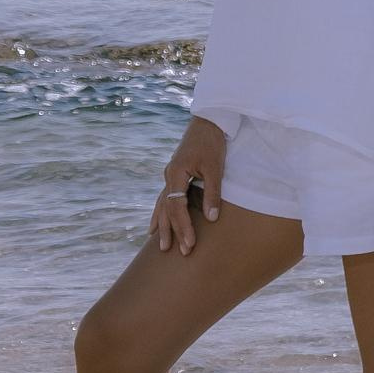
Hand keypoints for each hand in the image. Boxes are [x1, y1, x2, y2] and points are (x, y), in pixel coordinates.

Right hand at [151, 118, 227, 255]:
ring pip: (162, 204)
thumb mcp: (216, 167)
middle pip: (167, 209)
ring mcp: (170, 174)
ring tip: (159, 244)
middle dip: (171, 231)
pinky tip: (158, 222)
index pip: (177, 207)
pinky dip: (162, 211)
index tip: (189, 244)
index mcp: (176, 174)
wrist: (209, 121)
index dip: (183, 227)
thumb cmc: (213, 143)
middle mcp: (169, 176)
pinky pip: (165, 197)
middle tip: (174, 251)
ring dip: (163, 224)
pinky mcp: (175, 173)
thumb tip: (211, 219)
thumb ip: (213, 193)